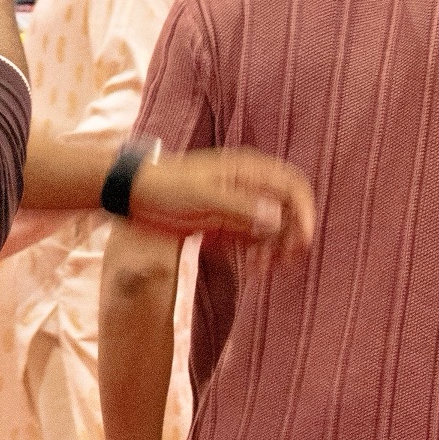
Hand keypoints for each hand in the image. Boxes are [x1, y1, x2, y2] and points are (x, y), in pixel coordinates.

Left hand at [125, 148, 317, 258]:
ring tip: (263, 268)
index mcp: (248, 171)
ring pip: (273, 231)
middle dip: (291, 236)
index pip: (292, 186)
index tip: (302, 239)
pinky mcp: (228, 227)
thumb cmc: (167, 185)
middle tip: (284, 260)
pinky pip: (254, 243)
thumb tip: (277, 217)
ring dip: (275, 250)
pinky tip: (253, 268)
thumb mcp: (203, 195)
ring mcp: (240, 209)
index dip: (304, 211)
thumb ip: (240, 206)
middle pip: (288, 212)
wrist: (134, 195)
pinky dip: (258, 256)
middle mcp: (250, 188)